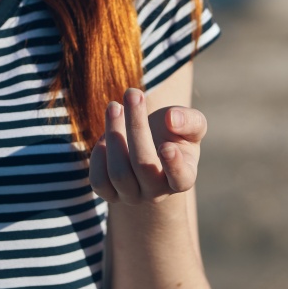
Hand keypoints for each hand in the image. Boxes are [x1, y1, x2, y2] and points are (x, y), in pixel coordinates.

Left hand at [89, 87, 206, 203]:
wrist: (149, 144)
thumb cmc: (173, 133)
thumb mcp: (190, 124)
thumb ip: (189, 120)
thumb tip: (172, 120)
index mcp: (183, 176)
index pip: (181, 178)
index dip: (173, 165)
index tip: (166, 146)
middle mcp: (157, 192)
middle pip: (143, 166)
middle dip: (136, 126)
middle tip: (132, 93)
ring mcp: (132, 195)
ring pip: (118, 173)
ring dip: (113, 133)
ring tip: (114, 106)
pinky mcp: (110, 193)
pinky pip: (99, 181)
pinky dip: (98, 156)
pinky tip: (103, 136)